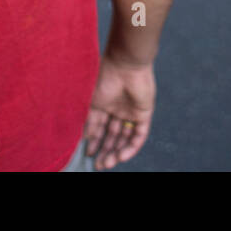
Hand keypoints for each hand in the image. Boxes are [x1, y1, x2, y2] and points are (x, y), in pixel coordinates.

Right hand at [83, 52, 154, 169]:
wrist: (126, 65)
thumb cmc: (104, 79)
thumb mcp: (92, 103)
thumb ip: (89, 121)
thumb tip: (86, 139)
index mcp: (103, 103)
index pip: (99, 127)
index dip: (94, 142)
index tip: (87, 154)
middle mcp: (117, 109)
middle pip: (112, 135)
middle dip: (105, 150)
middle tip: (98, 165)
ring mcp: (131, 112)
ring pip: (125, 137)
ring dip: (116, 151)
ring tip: (107, 163)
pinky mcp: (144, 114)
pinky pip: (139, 135)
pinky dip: (131, 147)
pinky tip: (122, 157)